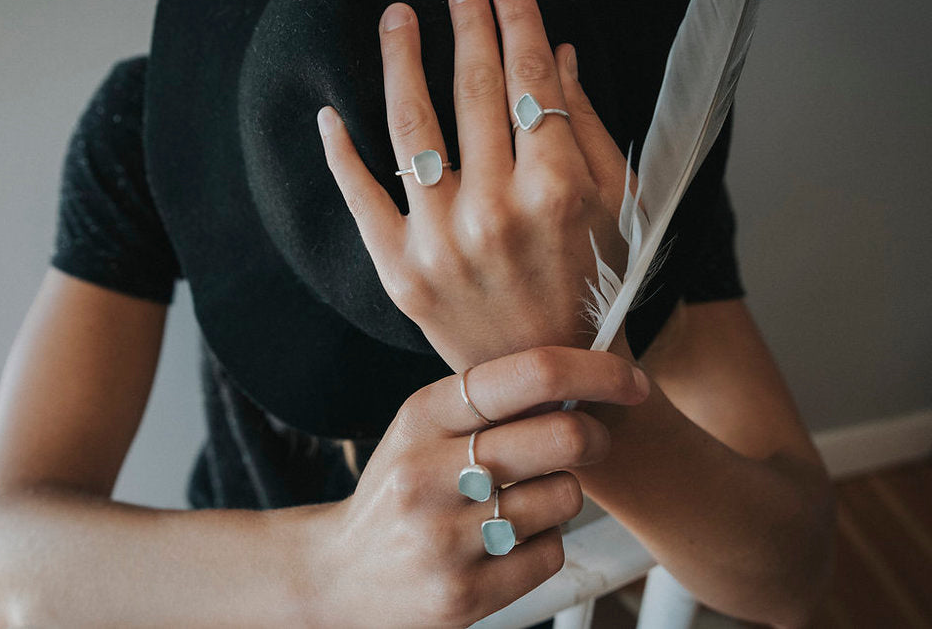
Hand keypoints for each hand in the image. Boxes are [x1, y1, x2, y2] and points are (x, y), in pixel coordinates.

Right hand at [317, 346, 649, 626]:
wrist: (339, 574)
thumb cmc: (398, 489)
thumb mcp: (423, 428)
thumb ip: (490, 402)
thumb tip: (581, 377)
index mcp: (422, 414)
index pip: (532, 373)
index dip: (597, 372)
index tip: (629, 381)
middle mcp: (428, 472)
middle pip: (564, 435)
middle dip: (595, 436)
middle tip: (589, 442)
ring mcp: (444, 538)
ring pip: (564, 497)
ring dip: (562, 496)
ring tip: (524, 500)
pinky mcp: (463, 595)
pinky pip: (551, 553)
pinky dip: (544, 543)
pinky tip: (508, 543)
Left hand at [318, 0, 633, 370]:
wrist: (550, 380)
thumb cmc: (593, 290)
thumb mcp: (615, 207)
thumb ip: (587, 128)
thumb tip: (559, 54)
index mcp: (556, 191)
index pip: (531, 81)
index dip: (519, 22)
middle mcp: (494, 212)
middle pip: (473, 91)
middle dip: (467, 24)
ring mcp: (440, 243)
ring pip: (410, 128)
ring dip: (400, 61)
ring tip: (395, 20)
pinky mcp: (399, 272)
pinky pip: (360, 197)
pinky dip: (340, 152)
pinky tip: (331, 112)